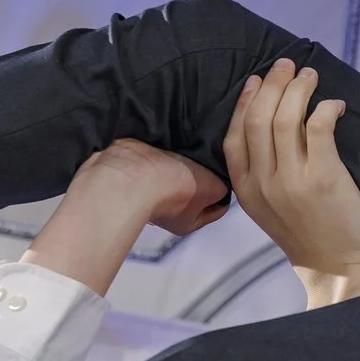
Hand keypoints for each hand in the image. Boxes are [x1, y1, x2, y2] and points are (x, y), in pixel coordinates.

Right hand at [76, 137, 230, 235]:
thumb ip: (223, 186)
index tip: (231, 171)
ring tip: (195, 141)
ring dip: (183, 160)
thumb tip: (221, 182)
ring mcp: (149, 190)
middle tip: (214, 153)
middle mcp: (169, 210)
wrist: (128, 173)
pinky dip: (165, 151)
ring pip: (176, 173)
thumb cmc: (172, 186)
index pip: (218, 208)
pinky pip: (158, 160)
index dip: (228, 190)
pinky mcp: (135, 170)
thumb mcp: (212, 188)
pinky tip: (174, 138)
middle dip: (204, 173)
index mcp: (189, 221)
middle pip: (196, 190)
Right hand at [223, 59, 359, 302]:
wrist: (341, 271)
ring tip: (312, 76)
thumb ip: (264, 174)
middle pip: (259, 118)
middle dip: (273, 84)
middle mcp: (264, 184)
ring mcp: (292, 181)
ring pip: (286, 117)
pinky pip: (319, 126)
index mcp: (246, 191)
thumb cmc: (311, 236)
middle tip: (289, 65)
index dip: (245, 101)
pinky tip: (336, 106)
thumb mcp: (271, 210)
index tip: (258, 79)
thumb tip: (273, 123)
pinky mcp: (324, 177)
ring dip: (299, 89)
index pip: (234, 135)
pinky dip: (326, 108)